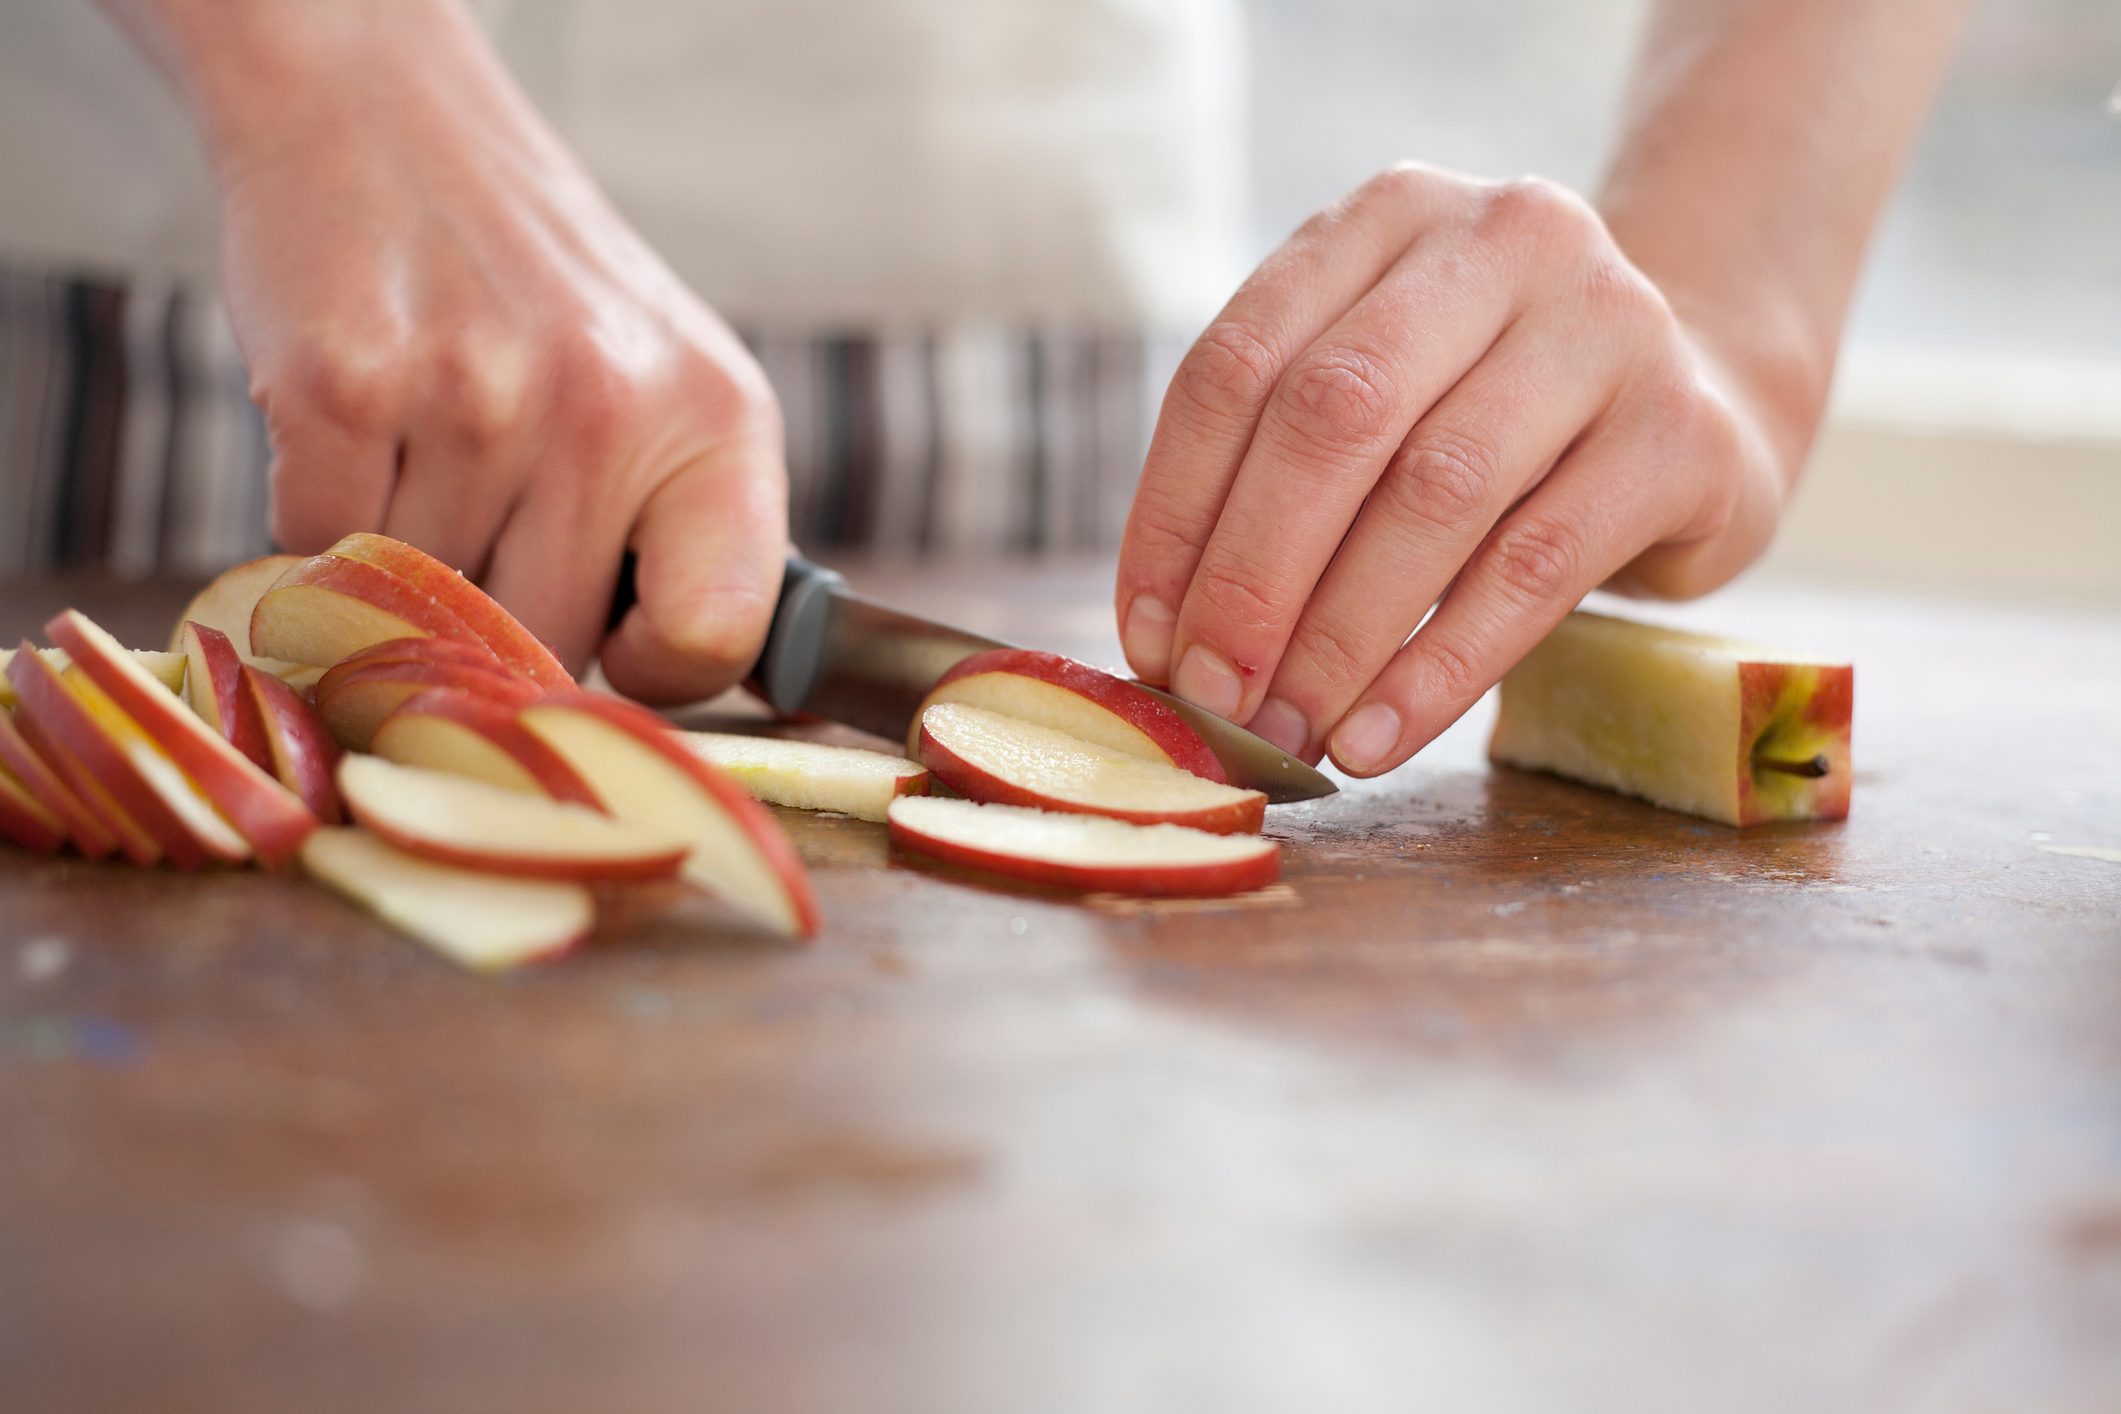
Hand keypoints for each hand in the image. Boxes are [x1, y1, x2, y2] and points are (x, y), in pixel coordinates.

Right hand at [206, 1, 783, 702]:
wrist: (384, 123)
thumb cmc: (540, 291)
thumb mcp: (672, 391)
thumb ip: (688, 543)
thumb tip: (648, 719)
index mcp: (721, 420)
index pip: (714, 640)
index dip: (648, 664)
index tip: (611, 627)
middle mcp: (611, 406)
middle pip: (546, 642)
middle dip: (504, 605)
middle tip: (488, 499)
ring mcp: (477, 393)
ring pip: (427, 607)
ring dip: (408, 555)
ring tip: (425, 437)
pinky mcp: (342, 383)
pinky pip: (322, 554)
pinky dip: (320, 520)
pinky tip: (356, 426)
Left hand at [1115, 163, 1788, 774]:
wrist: (1704, 408)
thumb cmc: (1495, 426)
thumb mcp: (1384, 405)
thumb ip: (1277, 481)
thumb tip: (1170, 645)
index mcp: (1388, 217)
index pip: (1238, 364)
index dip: (1174, 513)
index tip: (1145, 639)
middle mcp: (1502, 238)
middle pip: (1333, 417)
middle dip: (1252, 578)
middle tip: (1213, 696)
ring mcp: (1607, 323)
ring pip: (1435, 492)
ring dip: (1339, 636)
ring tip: (1289, 731)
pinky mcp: (1681, 431)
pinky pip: (1534, 568)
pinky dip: (1438, 667)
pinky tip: (1377, 736)